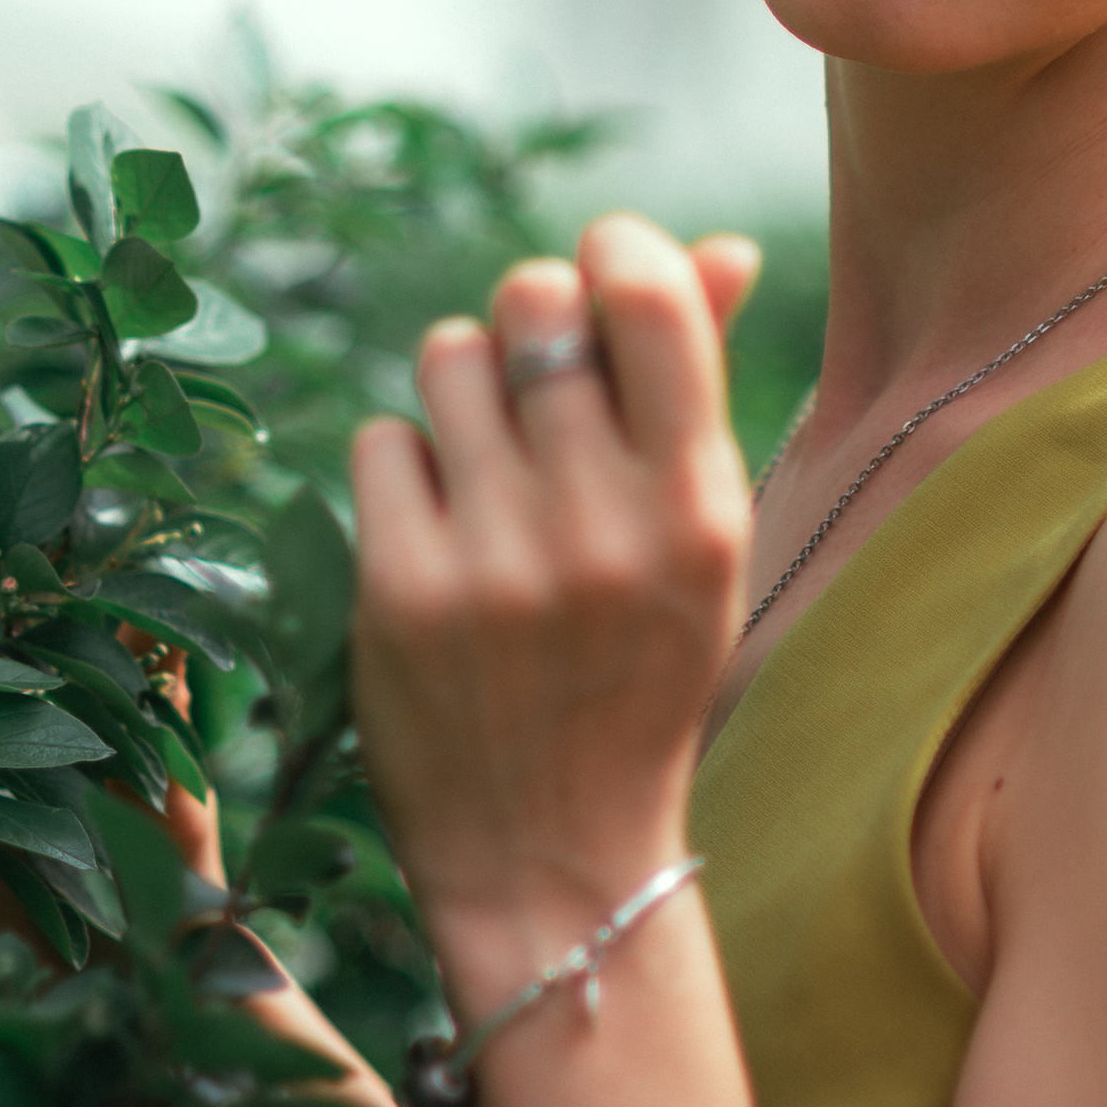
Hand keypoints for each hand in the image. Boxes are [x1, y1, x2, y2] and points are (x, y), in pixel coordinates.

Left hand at [350, 215, 758, 998]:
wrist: (556, 859)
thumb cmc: (639, 671)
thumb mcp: (703, 541)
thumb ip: (703, 384)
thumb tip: (724, 246)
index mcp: (699, 506)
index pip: (645, 297)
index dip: (611, 250)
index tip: (602, 273)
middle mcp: (603, 526)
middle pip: (532, 300)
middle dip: (529, 318)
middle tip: (537, 387)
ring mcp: (495, 561)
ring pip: (448, 355)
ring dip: (464, 392)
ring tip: (489, 470)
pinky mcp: (399, 593)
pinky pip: (382, 440)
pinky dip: (408, 471)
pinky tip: (441, 533)